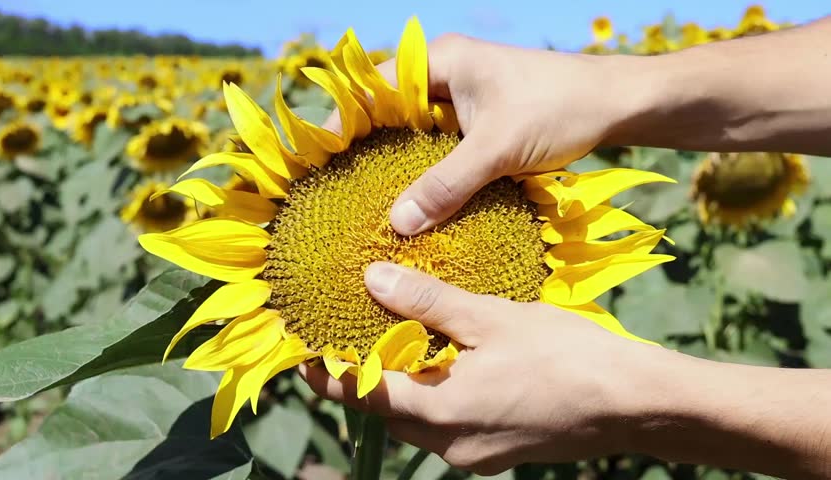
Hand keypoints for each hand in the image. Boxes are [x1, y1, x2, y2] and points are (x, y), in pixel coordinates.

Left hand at [299, 262, 657, 474]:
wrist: (632, 404)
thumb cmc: (565, 355)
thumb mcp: (490, 317)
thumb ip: (427, 300)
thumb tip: (372, 279)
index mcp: (438, 411)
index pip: (359, 394)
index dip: (325, 372)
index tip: (300, 350)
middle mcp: (448, 444)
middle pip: (385, 408)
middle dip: (363, 373)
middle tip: (349, 330)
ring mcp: (473, 454)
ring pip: (417, 417)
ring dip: (401, 383)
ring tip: (397, 338)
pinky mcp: (496, 451)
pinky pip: (447, 423)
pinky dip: (434, 394)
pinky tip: (449, 361)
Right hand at [323, 34, 633, 235]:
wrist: (616, 105)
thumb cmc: (558, 110)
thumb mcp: (497, 149)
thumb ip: (446, 184)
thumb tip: (397, 224)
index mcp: (441, 63)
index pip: (373, 89)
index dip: (344, 124)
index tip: (323, 165)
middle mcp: (445, 76)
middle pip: (388, 114)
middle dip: (366, 150)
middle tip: (340, 192)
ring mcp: (462, 100)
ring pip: (413, 135)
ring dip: (397, 165)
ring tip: (368, 205)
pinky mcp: (478, 124)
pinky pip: (438, 148)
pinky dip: (426, 172)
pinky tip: (416, 204)